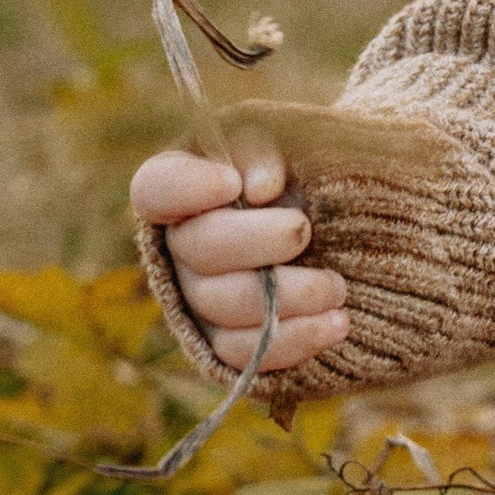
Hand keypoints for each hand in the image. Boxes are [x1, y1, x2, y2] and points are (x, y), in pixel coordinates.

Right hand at [130, 140, 349, 372]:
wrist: (339, 228)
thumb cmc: (302, 172)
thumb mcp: (288, 140)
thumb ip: (264, 148)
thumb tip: (257, 188)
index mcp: (183, 188)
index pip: (155, 189)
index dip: (186, 189)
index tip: (232, 183)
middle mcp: (179, 247)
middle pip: (198, 250)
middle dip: (260, 241)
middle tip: (305, 229)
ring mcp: (199, 299)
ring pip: (226, 306)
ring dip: (290, 295)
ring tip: (337, 286)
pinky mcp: (227, 342)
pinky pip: (246, 353)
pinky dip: (294, 339)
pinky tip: (336, 322)